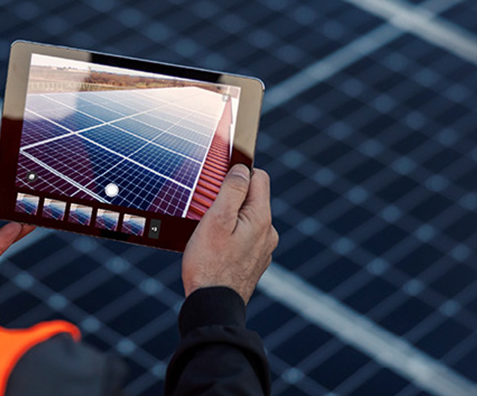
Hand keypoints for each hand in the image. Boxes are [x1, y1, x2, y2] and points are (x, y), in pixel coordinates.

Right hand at [182, 165, 277, 303]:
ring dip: (230, 220)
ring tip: (208, 233)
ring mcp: (263, 250)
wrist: (212, 306)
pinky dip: (231, 237)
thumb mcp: (216, 220)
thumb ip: (232, 191)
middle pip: (252, 199)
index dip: (238, 174)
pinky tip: (214, 249)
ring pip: (247, 220)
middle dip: (230, 199)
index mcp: (261, 218)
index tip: (218, 183)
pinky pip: (244, 239)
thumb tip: (242, 169)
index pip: (259, 178)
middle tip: (208, 211)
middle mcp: (268, 233)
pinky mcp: (254, 263)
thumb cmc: (209, 264)